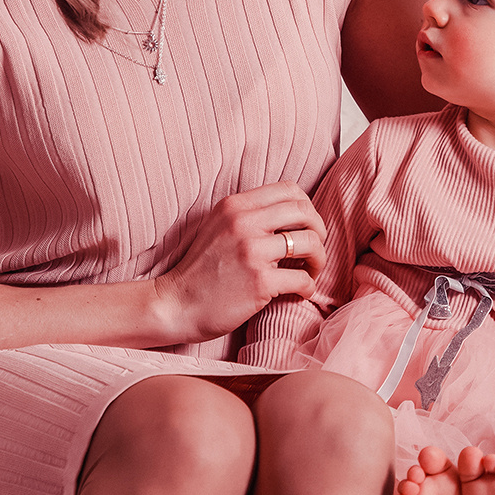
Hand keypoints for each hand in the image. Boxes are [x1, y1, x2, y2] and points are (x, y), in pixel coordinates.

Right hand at [152, 183, 326, 343]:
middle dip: (319, 230)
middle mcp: (243, 223)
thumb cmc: (201, 270)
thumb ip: (248, 216)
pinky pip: (303, 278)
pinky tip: (301, 293)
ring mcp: (252, 251)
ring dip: (319, 259)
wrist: (175, 305)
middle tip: (314, 249)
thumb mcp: (218, 227)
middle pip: (304, 211)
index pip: (289, 189)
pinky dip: (309, 286)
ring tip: (311, 271)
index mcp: (235, 206)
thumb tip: (291, 214)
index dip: (307, 207)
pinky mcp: (259, 281)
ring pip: (309, 242)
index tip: (306, 227)